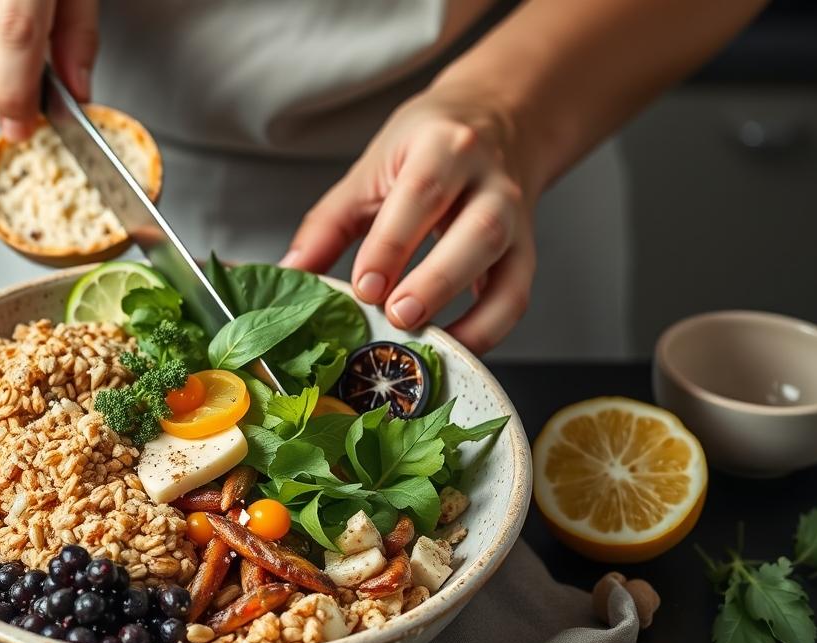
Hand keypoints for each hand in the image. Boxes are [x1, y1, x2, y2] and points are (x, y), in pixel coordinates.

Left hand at [282, 85, 536, 353]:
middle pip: (476, 233)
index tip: (363, 287)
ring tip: (425, 340)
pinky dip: (488, 330)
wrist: (498, 121)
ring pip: (505, 268)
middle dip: (436, 280)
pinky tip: (453, 349)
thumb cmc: (425, 146)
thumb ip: (329, 223)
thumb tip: (291, 273)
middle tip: (397, 315)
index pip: (422, 194)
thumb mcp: (371, 170)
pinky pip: (515, 297)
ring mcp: (516, 219)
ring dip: (467, 313)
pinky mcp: (525, 251)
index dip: (392, 245)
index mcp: (444, 147)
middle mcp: (490, 182)